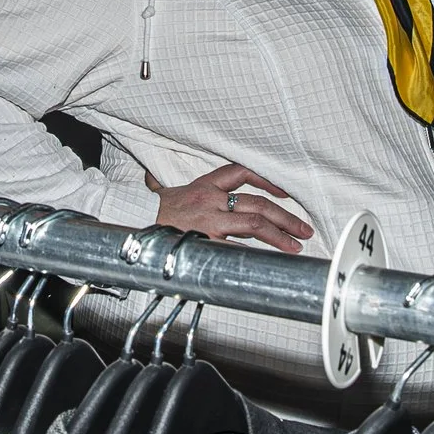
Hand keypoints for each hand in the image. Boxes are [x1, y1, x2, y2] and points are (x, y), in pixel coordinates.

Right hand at [153, 163, 314, 252]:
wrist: (130, 225)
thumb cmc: (151, 214)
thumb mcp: (168, 195)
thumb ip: (179, 191)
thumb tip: (168, 186)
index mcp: (204, 185)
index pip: (243, 172)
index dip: (268, 179)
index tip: (285, 192)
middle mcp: (210, 199)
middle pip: (258, 203)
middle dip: (285, 216)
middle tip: (303, 228)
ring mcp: (209, 220)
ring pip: (255, 223)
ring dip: (280, 234)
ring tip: (296, 246)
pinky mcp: (206, 241)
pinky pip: (238, 248)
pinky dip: (256, 255)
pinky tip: (271, 261)